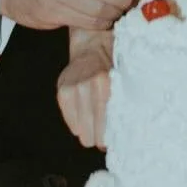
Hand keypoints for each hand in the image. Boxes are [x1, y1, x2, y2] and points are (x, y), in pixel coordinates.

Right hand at [57, 31, 114, 148]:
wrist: (92, 43)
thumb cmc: (113, 62)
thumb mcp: (122, 79)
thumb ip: (121, 102)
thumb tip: (125, 134)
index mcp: (105, 84)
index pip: (105, 125)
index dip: (109, 138)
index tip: (113, 142)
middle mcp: (86, 86)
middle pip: (91, 133)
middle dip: (98, 136)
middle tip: (105, 135)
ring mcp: (71, 89)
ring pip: (80, 131)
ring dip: (88, 130)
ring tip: (95, 125)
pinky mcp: (61, 91)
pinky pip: (70, 121)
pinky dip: (78, 123)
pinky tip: (85, 118)